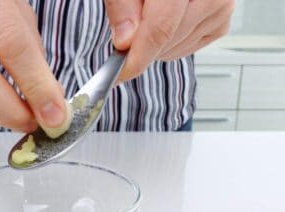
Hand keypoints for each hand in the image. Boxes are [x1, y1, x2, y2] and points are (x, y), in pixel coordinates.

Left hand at [105, 0, 235, 80]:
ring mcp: (222, 5)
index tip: (121, 71)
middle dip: (141, 45)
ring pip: (178, 47)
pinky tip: (164, 27)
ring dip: (155, 45)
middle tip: (126, 32)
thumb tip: (125, 43)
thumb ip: (122, 7)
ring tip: (147, 18)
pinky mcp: (222, 19)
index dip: (138, 55)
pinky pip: (190, 46)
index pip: (161, 27)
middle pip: (168, 39)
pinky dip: (171, 45)